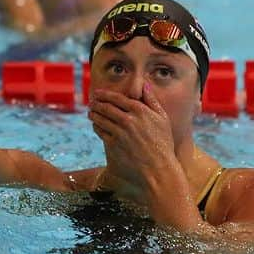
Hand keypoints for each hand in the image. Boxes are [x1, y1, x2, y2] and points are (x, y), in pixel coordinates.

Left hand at [87, 85, 191, 216]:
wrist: (158, 168)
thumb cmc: (163, 143)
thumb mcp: (162, 119)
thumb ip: (152, 100)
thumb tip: (144, 85)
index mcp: (140, 110)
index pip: (117, 98)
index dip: (104, 94)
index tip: (98, 93)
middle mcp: (128, 119)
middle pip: (106, 107)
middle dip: (96, 103)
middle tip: (91, 102)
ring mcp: (120, 132)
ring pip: (101, 119)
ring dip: (93, 114)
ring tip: (91, 112)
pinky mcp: (114, 144)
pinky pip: (100, 132)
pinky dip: (96, 126)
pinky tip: (96, 125)